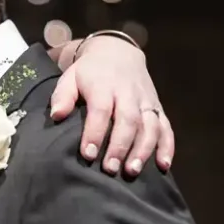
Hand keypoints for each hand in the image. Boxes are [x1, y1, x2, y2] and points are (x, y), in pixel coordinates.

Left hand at [49, 33, 173, 176]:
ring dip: (143, 149)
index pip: (101, 110)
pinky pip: (166, 127)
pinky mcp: (158, 108)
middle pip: (128, 120)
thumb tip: (56, 115)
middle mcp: (129, 93)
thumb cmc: (89, 73)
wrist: (117, 52)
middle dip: (120, 146)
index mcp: (104, 86)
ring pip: (150, 125)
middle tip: (110, 169)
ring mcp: (146, 101)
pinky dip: (167, 146)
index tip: (88, 154)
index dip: (95, 133)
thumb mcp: (71, 77)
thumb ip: (63, 96)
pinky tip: (163, 165)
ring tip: (132, 171)